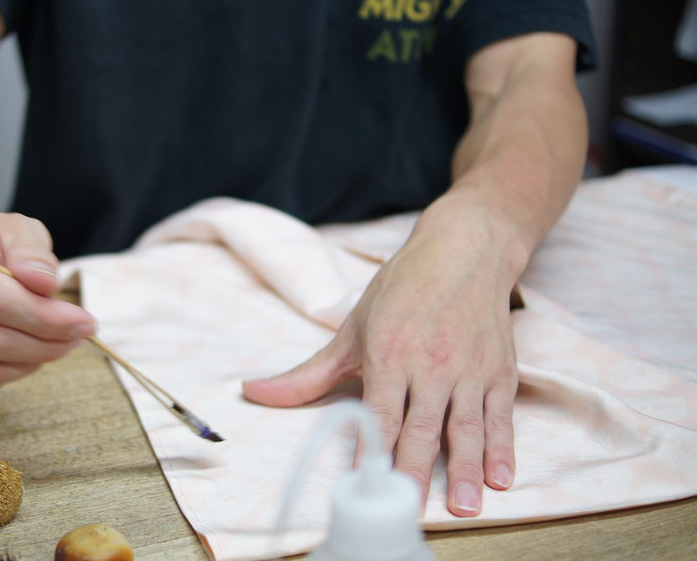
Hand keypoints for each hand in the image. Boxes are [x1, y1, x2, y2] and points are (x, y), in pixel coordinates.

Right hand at [0, 199, 95, 388]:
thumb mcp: (13, 227)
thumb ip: (33, 252)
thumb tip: (46, 285)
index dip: (47, 319)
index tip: (85, 322)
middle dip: (46, 345)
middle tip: (76, 337)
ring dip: (29, 363)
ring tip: (53, 344)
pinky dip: (6, 374)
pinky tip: (22, 353)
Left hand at [243, 202, 520, 516]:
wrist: (463, 251)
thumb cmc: (402, 290)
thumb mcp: (351, 330)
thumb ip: (307, 374)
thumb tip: (254, 392)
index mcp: (389, 355)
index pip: (380, 413)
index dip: (374, 450)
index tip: (367, 482)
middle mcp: (431, 365)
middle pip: (422, 428)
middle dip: (418, 471)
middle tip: (410, 507)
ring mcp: (468, 369)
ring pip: (466, 427)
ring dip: (467, 468)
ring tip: (466, 506)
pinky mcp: (499, 371)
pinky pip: (501, 416)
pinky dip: (503, 448)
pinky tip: (501, 479)